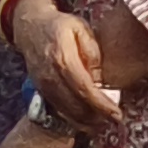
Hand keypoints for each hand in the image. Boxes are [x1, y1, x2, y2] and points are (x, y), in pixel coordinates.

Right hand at [12, 0, 117, 128]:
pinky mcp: (41, 91)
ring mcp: (43, 86)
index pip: (84, 89)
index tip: (116, 114)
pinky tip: (88, 120)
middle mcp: (50, 76)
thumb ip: (92, 52)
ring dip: (86, 121)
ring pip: (66, 112)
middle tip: (115, 119)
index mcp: (62, 58)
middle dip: (97, 117)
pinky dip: (74, 119)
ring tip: (104, 121)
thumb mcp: (81, 28)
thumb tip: (100, 79)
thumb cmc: (60, 26)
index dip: (101, 104)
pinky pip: (58, 110)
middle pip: (75, 105)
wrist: (30, 27)